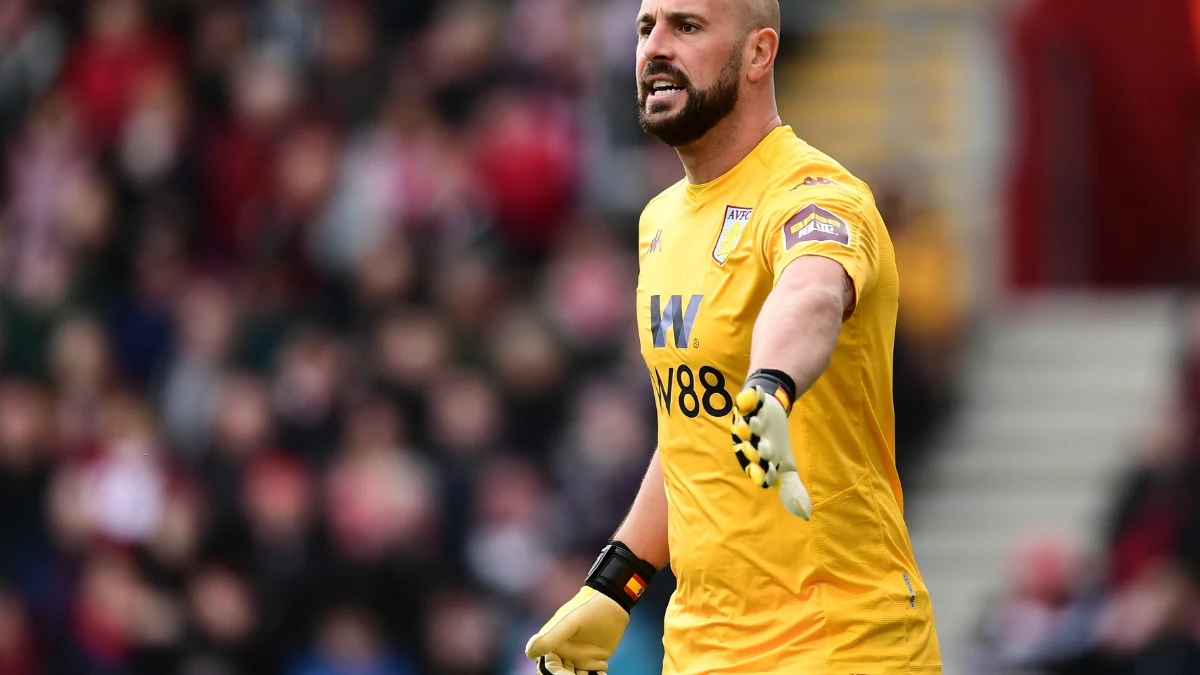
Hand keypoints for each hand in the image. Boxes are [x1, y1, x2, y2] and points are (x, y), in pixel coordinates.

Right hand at [525, 587, 626, 673]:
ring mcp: (578, 658)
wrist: (613, 603)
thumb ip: (550, 637)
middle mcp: (563, 654)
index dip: (558, 674)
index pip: (549, 669)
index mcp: (552, 645)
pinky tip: (601, 673)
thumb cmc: (588, 608)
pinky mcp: (594, 660)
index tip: (571, 672)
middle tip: (583, 673)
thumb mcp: (569, 622)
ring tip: (594, 672)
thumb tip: (530, 653)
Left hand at [731, 370, 812, 518]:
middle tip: (764, 448)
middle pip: (752, 448)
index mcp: (757, 462)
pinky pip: (746, 401)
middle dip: (757, 449)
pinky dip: (751, 397)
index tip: (771, 474)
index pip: (760, 470)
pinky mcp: (746, 406)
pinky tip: (756, 392)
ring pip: (747, 426)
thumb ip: (792, 489)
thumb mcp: (785, 467)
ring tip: (755, 422)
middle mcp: (748, 445)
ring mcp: (746, 424)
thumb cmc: (774, 444)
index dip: (764, 472)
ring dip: (751, 425)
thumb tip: (806, 515)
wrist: (768, 414)